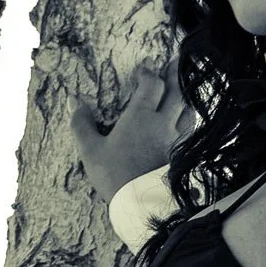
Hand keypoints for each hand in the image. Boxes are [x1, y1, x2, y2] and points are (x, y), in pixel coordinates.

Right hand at [69, 55, 195, 204]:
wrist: (142, 205)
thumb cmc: (114, 176)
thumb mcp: (91, 150)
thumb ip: (81, 123)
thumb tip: (74, 100)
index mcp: (140, 117)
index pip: (151, 85)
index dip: (148, 73)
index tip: (144, 67)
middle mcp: (162, 123)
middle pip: (175, 91)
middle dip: (174, 74)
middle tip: (174, 61)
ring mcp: (176, 139)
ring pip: (188, 110)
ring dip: (185, 96)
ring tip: (183, 89)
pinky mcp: (183, 155)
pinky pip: (191, 130)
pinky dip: (190, 119)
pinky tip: (187, 122)